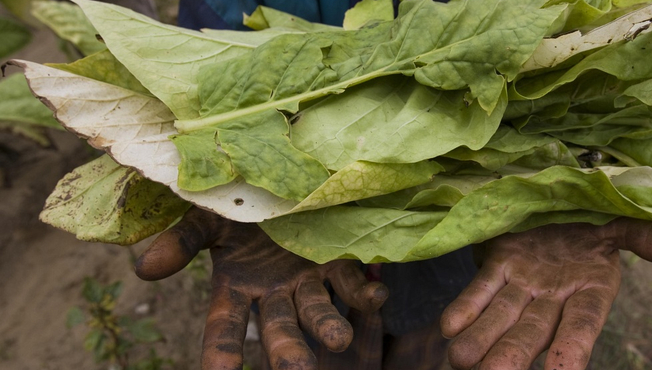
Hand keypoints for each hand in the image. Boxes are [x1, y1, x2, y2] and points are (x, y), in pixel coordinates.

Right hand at [135, 208, 388, 369]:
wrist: (277, 174)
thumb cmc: (236, 201)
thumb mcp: (207, 218)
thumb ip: (182, 242)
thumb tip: (143, 269)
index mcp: (236, 287)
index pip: (224, 328)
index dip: (223, 353)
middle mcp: (274, 292)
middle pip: (279, 329)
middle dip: (287, 351)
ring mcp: (307, 280)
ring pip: (318, 310)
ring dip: (329, 325)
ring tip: (339, 338)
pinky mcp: (337, 263)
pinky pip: (352, 283)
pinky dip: (365, 292)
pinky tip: (378, 295)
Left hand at [440, 218, 651, 369]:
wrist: (560, 197)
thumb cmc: (596, 216)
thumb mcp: (622, 222)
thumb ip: (649, 237)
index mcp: (590, 290)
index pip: (583, 326)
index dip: (572, 348)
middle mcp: (554, 296)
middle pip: (533, 332)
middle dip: (513, 354)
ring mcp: (523, 283)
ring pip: (501, 317)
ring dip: (482, 340)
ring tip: (461, 360)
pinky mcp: (497, 264)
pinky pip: (480, 289)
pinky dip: (466, 307)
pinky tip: (450, 327)